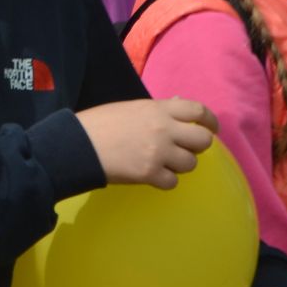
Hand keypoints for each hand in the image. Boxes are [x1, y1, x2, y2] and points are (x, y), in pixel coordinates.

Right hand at [76, 98, 215, 189]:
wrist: (75, 145)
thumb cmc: (98, 123)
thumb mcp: (130, 108)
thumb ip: (157, 109)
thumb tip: (180, 104)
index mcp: (157, 110)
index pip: (198, 111)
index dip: (209, 122)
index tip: (210, 129)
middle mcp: (163, 130)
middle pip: (202, 141)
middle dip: (197, 147)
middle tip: (184, 149)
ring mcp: (158, 153)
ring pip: (190, 163)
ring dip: (179, 165)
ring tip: (161, 163)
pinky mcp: (149, 173)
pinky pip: (172, 181)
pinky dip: (164, 180)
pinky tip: (150, 175)